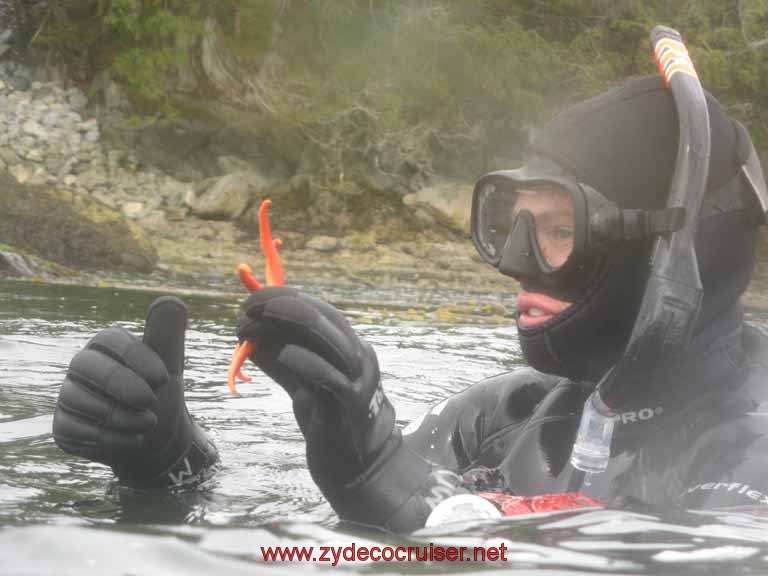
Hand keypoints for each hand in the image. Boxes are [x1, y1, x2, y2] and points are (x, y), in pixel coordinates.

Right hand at [53, 296, 217, 487]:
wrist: (157, 435)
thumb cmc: (160, 391)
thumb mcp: (170, 362)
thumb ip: (168, 334)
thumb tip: (170, 300)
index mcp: (105, 345)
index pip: (109, 340)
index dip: (136, 358)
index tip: (164, 378)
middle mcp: (81, 367)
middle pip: (85, 366)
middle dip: (119, 385)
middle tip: (151, 401)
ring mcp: (68, 396)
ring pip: (77, 401)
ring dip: (119, 416)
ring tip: (149, 422)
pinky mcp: (63, 427)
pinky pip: (73, 430)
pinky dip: (109, 438)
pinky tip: (134, 438)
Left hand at [236, 287, 397, 490]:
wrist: (360, 471)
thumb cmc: (330, 425)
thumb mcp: (303, 388)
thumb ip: (281, 365)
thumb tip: (249, 343)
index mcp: (349, 346)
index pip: (318, 308)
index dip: (282, 297)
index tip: (250, 299)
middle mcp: (358, 355)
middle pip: (320, 316)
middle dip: (277, 305)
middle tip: (245, 311)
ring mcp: (357, 378)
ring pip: (326, 337)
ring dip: (281, 325)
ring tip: (247, 329)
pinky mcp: (349, 404)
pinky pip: (327, 376)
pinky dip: (303, 360)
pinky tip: (281, 354)